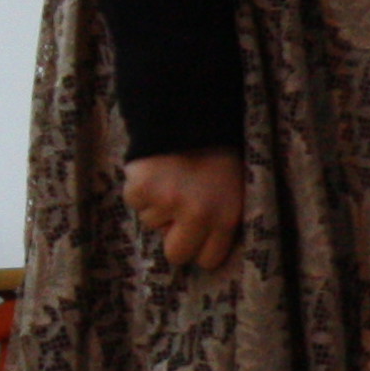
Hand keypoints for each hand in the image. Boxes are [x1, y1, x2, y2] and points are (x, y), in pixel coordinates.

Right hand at [121, 148, 244, 273]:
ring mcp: (167, 203)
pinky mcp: (141, 189)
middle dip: (174, 237)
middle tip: (176, 214)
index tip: (196, 235)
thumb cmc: (215, 149)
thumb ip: (221, 218)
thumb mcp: (234, 185)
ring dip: (157, 205)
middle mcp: (198, 214)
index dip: (199, 247)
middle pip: (176, 254)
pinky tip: (155, 169)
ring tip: (170, 176)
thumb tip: (204, 249)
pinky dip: (140, 188)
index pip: (208, 259)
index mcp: (227, 216)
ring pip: (152, 224)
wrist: (188, 110)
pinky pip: (135, 203)